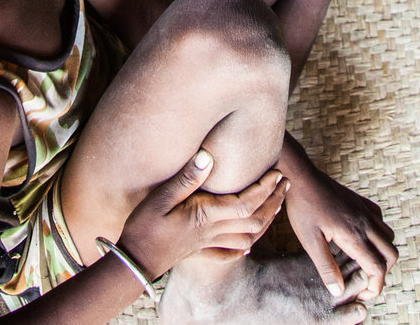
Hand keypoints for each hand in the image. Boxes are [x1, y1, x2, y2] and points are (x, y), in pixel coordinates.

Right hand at [118, 150, 287, 279]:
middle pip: (254, 219)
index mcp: (206, 216)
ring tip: (275, 204)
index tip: (276, 172)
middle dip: (273, 201)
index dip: (264, 188)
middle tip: (285, 183)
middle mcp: (212, 232)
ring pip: (248, 236)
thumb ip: (187, 178)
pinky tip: (249, 242)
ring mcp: (208, 244)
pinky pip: (231, 253)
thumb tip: (209, 156)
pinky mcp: (200, 252)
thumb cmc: (144, 227)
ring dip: (266, 219)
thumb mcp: (161, 197)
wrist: (134, 262)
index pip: (246, 202)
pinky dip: (245, 245)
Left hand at [284, 155, 396, 302]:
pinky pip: (380, 220)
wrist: (301, 175)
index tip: (362, 294)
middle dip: (383, 272)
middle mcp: (365, 222)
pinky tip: (362, 237)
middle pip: (391, 254)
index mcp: (354, 236)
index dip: (374, 287)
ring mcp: (364, 210)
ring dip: (382, 253)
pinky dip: (379, 234)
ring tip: (362, 261)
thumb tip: (338, 292)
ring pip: (388, 236)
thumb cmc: (303, 207)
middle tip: (364, 280)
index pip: (377, 268)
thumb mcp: (309, 241)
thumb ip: (326, 267)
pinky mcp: (360, 201)